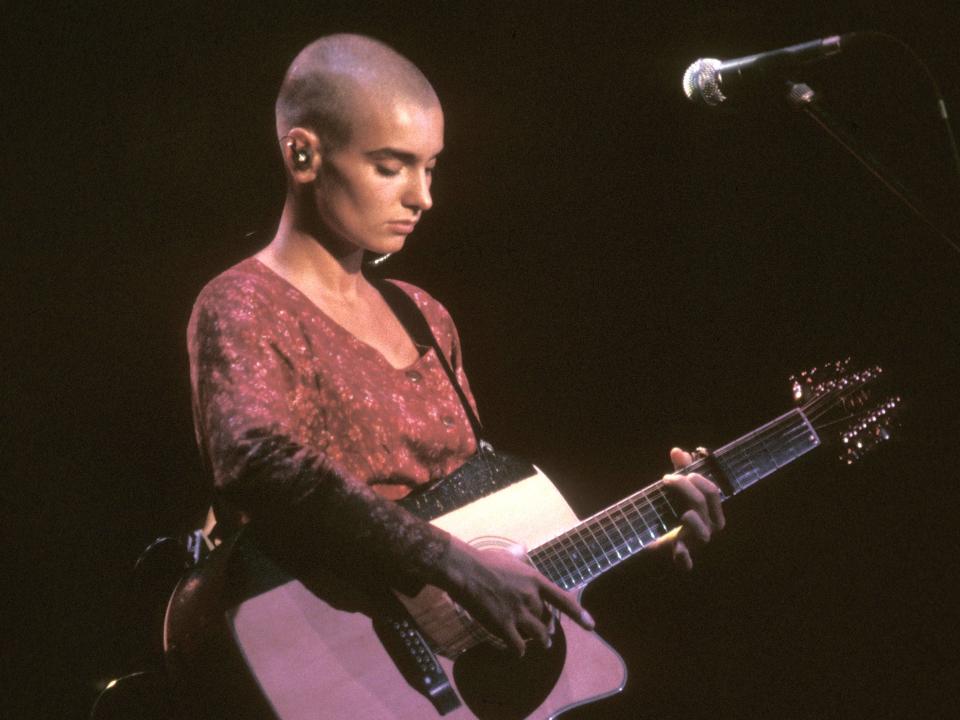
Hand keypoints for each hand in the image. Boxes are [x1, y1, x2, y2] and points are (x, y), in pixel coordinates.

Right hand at [439, 537, 594, 655]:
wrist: (466, 570)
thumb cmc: (485, 560)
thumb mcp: (508, 554)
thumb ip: (518, 554)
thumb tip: (522, 548)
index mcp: (535, 580)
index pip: (563, 600)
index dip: (579, 615)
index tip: (591, 626)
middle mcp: (531, 598)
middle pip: (548, 620)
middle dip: (548, 627)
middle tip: (547, 633)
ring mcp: (518, 614)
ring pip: (538, 635)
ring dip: (541, 641)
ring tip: (541, 644)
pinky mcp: (503, 626)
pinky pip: (518, 645)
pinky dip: (519, 651)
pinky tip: (516, 651)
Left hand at [660, 447, 725, 570]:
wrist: (654, 536)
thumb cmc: (671, 510)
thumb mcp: (676, 488)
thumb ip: (679, 470)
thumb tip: (678, 451)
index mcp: (710, 510)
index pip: (714, 492)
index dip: (698, 479)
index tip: (678, 473)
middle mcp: (707, 527)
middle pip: (704, 504)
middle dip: (686, 488)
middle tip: (667, 479)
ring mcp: (695, 542)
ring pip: (703, 532)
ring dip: (692, 519)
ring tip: (681, 512)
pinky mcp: (680, 557)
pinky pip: (686, 561)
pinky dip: (684, 557)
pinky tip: (678, 551)